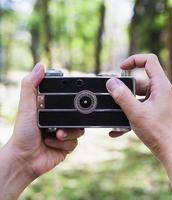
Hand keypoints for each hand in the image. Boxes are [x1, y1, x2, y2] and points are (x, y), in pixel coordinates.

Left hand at [0, 63, 83, 198]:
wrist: (24, 159)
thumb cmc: (22, 133)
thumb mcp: (26, 106)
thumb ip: (30, 85)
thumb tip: (40, 66)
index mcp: (50, 110)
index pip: (67, 101)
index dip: (71, 100)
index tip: (73, 100)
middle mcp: (59, 121)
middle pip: (78, 115)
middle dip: (70, 120)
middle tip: (59, 124)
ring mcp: (64, 133)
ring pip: (79, 129)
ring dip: (67, 133)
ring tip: (55, 134)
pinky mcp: (67, 146)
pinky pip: (75, 142)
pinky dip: (64, 143)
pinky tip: (52, 144)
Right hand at [106, 54, 171, 199]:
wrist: (171, 151)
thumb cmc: (158, 132)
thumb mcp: (136, 113)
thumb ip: (122, 96)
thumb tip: (111, 83)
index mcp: (161, 85)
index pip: (149, 60)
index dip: (134, 60)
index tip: (121, 68)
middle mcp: (162, 91)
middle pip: (140, 81)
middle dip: (125, 90)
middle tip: (114, 99)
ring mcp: (160, 102)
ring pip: (138, 96)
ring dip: (125, 105)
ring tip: (116, 118)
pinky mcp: (157, 111)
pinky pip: (141, 107)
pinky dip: (131, 114)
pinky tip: (118, 129)